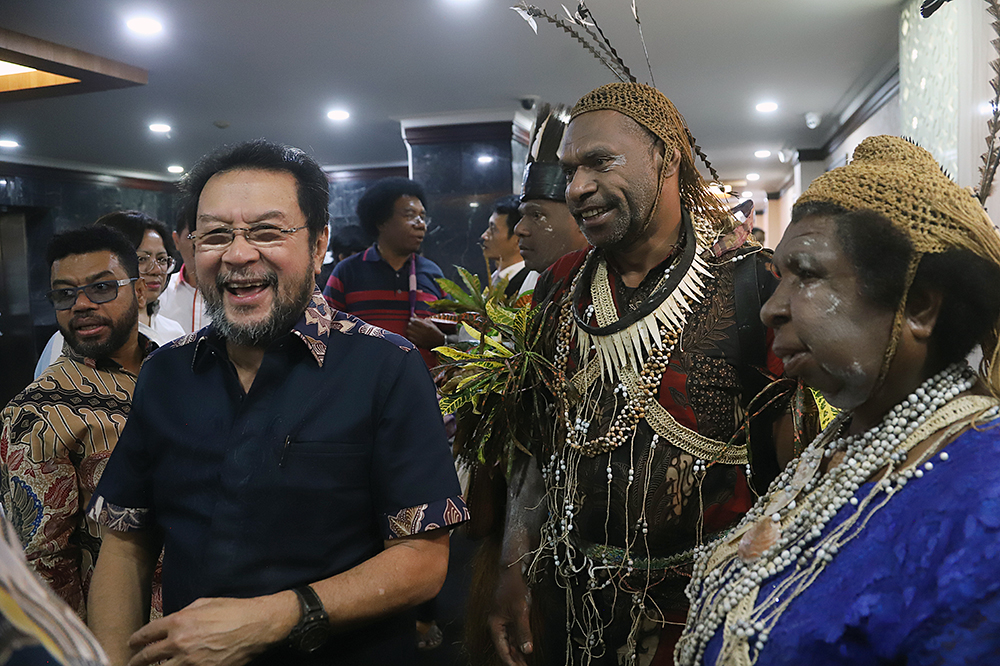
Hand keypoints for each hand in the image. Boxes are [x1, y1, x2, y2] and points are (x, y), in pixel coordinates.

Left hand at [127, 593, 297, 665]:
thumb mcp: (205, 603)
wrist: (256, 626)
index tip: (131, 644)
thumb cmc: (233, 610)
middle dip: (136, 660)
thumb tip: (172, 622)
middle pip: (147, 656)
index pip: (147, 633)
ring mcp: (190, 661)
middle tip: (132, 662)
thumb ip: (184, 613)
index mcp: (178, 622)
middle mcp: (179, 643)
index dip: (135, 640)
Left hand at [405, 317, 444, 348]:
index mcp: (426, 326)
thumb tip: (413, 314)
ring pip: (409, 331)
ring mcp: (419, 338)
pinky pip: (409, 337)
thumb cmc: (435, 331)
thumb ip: (421, 319)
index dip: (412, 319)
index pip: (415, 321)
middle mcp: (422, 332)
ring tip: (412, 329)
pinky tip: (413, 334)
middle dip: (410, 323)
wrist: (439, 342)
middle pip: (410, 325)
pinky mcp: (418, 342)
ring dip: (409, 329)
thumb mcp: (430, 324)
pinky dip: (410, 335)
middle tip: (412, 324)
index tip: (412, 319)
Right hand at [488, 564, 533, 665]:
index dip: (511, 662)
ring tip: (525, 663)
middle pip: (505, 647)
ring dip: (517, 652)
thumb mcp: (520, 611)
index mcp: (495, 625)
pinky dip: (519, 641)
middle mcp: (497, 624)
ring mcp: (503, 620)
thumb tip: (527, 650)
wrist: (512, 571)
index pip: (502, 649)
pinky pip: (513, 633)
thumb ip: (523, 632)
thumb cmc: (514, 588)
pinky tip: (525, 648)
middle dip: (515, 659)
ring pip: (510, 641)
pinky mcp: (510, 615)